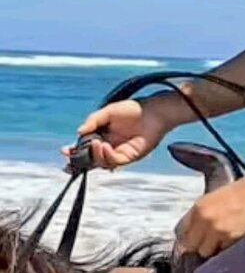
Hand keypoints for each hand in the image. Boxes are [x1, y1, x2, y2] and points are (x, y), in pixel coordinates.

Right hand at [61, 96, 175, 170]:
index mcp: (101, 136)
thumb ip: (93, 121)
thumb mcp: (108, 112)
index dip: (73, 151)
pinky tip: (105, 146)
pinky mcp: (129, 157)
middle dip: (79, 161)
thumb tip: (79, 132)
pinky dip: (107, 156)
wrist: (153, 111)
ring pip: (101, 163)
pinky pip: (115, 161)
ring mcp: (118, 153)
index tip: (64, 151)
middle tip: (71, 158)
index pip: (84, 147)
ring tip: (97, 143)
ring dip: (95, 155)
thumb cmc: (132, 109)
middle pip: (90, 159)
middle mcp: (108, 146)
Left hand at [176, 175, 244, 256]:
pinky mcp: (232, 239)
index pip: (180, 232)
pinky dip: (226, 249)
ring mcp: (218, 230)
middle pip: (190, 246)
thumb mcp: (214, 198)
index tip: (194, 239)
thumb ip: (201, 214)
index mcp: (198, 207)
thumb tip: (192, 232)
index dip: (188, 237)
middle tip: (209, 242)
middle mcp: (205, 219)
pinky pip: (222, 252)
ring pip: (205, 252)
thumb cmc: (241, 191)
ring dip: (212, 249)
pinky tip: (233, 239)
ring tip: (222, 241)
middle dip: (198, 245)